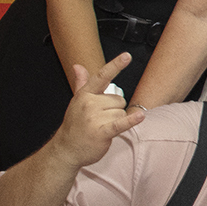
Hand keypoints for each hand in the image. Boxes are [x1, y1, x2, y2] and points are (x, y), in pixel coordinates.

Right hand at [52, 53, 144, 170]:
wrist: (66, 150)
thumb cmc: (75, 124)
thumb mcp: (76, 101)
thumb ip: (81, 83)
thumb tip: (78, 66)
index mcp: (85, 94)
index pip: (102, 76)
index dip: (115, 65)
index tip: (127, 55)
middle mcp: (89, 104)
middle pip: (119, 100)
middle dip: (114, 110)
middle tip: (99, 120)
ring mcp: (94, 118)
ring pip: (122, 112)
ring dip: (116, 121)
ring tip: (101, 128)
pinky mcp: (101, 132)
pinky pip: (120, 123)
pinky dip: (131, 121)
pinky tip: (140, 116)